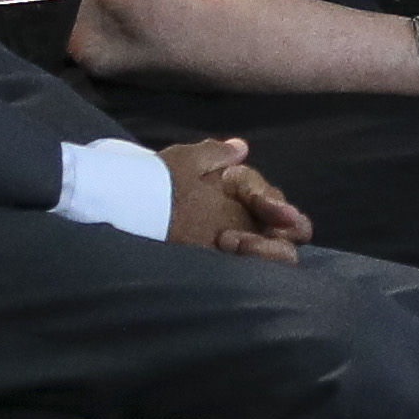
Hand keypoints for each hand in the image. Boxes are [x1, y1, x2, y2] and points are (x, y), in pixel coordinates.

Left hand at [160, 136, 311, 257]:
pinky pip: (258, 271)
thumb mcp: (184, 161)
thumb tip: (240, 147)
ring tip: (227, 241)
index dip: (275, 204)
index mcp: (240, 195)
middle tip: (261, 229)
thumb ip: (214, 154)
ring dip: (266, 248)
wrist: (129, 211)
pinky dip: (254, 262)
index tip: (269, 208)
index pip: (274, 200)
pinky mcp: (227, 267)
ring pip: (281, 253)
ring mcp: (240, 246)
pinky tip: (224, 253)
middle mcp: (246, 221)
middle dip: (283, 228)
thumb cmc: (156, 184)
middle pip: (289, 228)